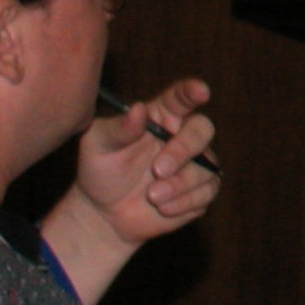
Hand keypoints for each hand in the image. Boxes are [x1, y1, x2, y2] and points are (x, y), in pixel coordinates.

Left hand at [71, 78, 219, 244]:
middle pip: (202, 130)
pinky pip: (207, 192)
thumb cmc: (101, 170)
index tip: (200, 92)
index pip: (182, 97)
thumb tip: (138, 109)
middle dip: (183, 149)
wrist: (104, 212)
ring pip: (206, 166)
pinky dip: (184, 202)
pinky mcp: (201, 190)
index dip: (193, 91)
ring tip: (151, 196)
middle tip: (158, 170)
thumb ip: (118, 129)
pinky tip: (162, 207)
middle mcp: (183, 136)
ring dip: (178, 184)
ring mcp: (196, 164)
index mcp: (162, 117)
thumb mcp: (98, 146)